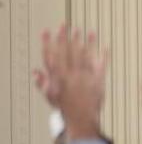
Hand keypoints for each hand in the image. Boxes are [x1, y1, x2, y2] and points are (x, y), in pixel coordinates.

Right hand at [34, 26, 107, 140]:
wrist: (82, 118)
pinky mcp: (99, 80)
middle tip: (65, 25)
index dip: (49, 42)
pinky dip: (103, 54)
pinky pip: (101, 64)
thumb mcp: (51, 96)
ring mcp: (85, 76)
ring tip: (84, 30)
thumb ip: (42, 83)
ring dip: (85, 42)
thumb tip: (35, 71)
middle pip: (68, 52)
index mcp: (58, 78)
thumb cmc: (65, 107)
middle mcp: (71, 75)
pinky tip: (104, 44)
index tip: (47, 31)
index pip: (52, 55)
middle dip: (66, 37)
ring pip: (84, 55)